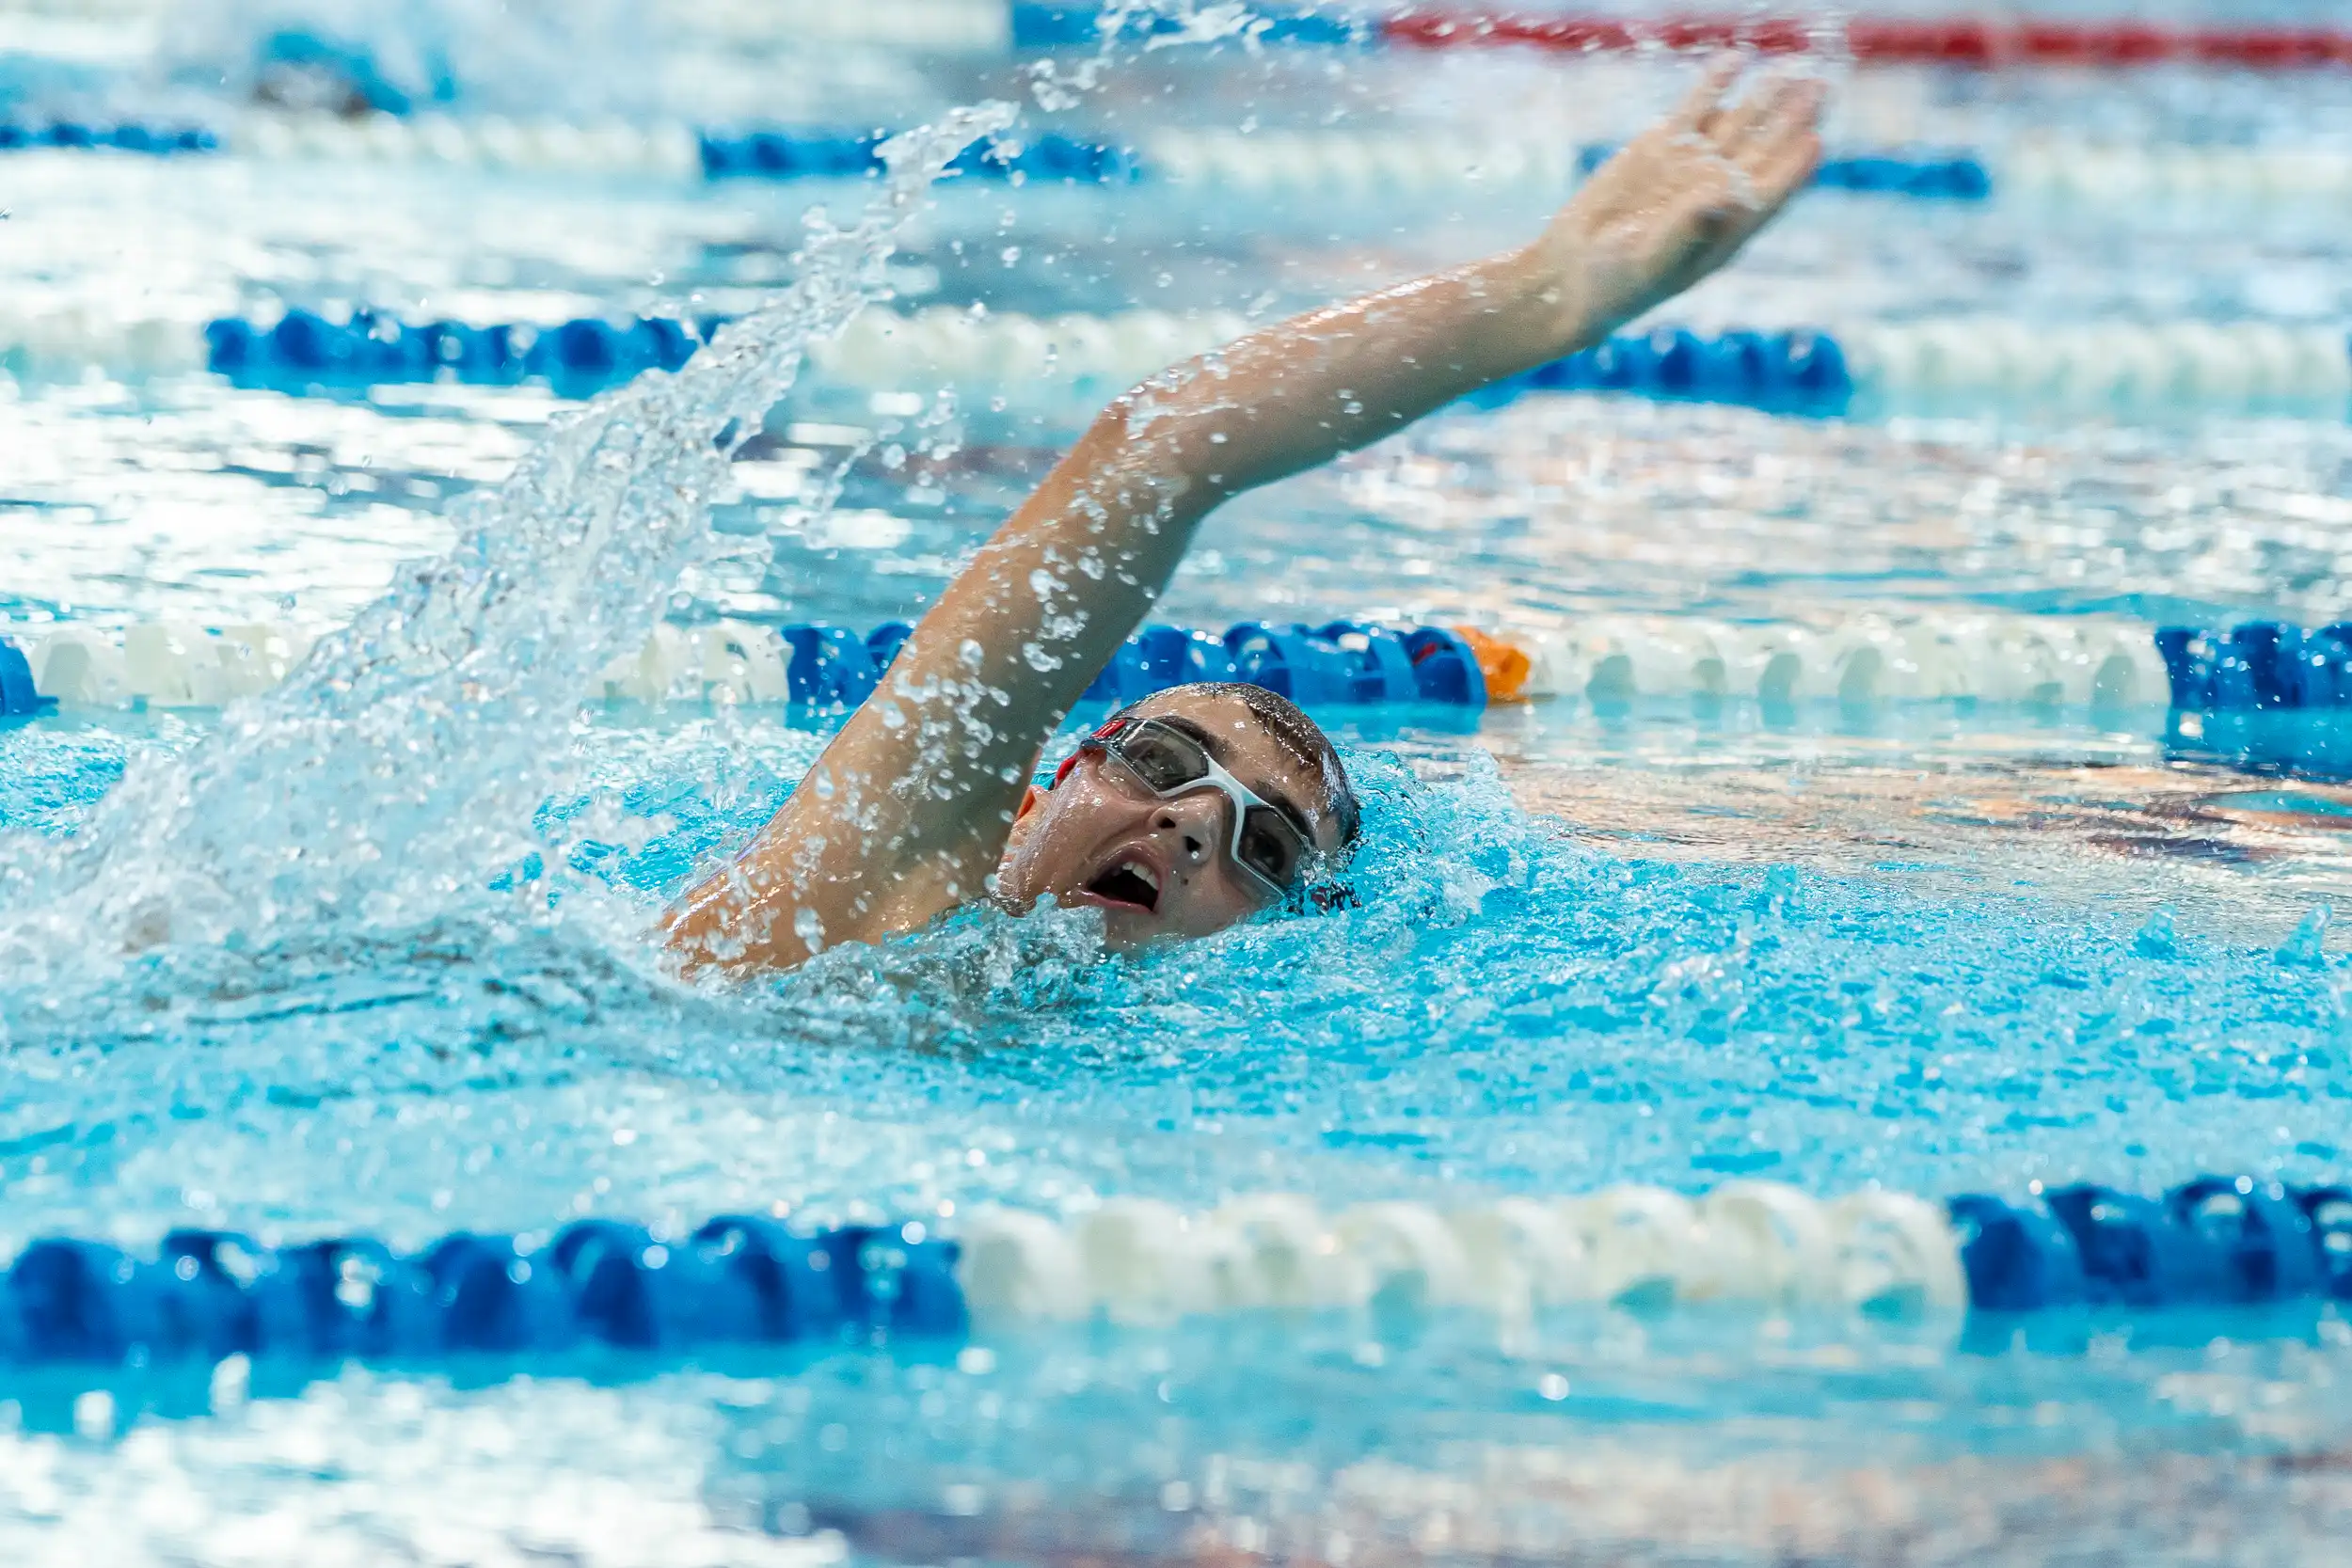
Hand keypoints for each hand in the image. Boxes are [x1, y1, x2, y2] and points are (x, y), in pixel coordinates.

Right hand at [1526, 59, 1824, 348]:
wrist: (1573, 272)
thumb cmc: (1617, 283)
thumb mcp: (1652, 263)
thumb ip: (1689, 231)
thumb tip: (1725, 196)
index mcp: (1729, 228)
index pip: (1772, 191)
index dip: (1794, 166)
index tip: (1814, 139)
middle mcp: (1719, 192)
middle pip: (1765, 148)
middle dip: (1791, 118)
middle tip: (1819, 87)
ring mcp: (1692, 166)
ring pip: (1737, 122)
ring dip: (1764, 96)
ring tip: (1790, 69)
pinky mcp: (1661, 146)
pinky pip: (1695, 109)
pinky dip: (1713, 86)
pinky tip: (1735, 61)